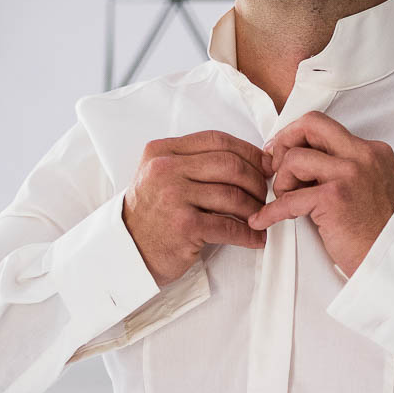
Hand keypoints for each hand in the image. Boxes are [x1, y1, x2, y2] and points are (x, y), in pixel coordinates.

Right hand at [123, 131, 270, 285]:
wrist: (128, 251)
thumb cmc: (152, 214)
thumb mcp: (162, 176)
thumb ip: (193, 162)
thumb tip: (250, 160)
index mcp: (162, 151)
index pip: (217, 140)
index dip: (249, 152)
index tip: (264, 165)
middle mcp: (165, 170)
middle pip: (230, 165)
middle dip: (256, 180)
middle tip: (266, 194)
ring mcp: (173, 197)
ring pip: (233, 194)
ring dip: (255, 208)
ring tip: (261, 216)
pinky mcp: (184, 226)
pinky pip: (229, 226)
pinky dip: (249, 234)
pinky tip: (256, 239)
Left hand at [248, 111, 393, 275]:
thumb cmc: (378, 231)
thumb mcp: (370, 187)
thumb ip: (343, 169)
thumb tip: (300, 162)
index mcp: (372, 151)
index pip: (325, 127)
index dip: (297, 136)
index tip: (283, 152)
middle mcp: (363, 156)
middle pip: (310, 124)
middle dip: (284, 141)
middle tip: (275, 164)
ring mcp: (350, 174)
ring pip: (294, 159)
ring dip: (281, 182)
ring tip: (287, 201)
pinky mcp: (335, 198)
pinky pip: (288, 198)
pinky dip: (271, 211)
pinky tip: (263, 220)